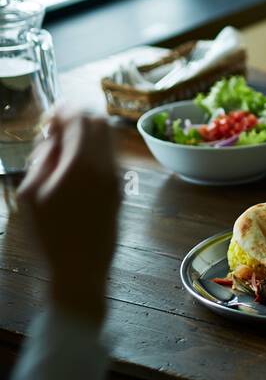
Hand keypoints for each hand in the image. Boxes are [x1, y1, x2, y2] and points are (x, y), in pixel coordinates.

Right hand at [16, 107, 119, 325]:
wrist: (82, 270)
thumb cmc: (50, 236)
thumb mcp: (31, 195)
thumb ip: (42, 158)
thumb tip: (52, 136)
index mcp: (81, 162)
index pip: (80, 116)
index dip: (63, 109)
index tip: (49, 116)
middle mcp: (105, 164)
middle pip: (99, 120)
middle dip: (78, 116)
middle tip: (56, 128)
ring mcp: (117, 176)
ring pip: (108, 136)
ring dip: (88, 132)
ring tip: (63, 147)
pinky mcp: (121, 188)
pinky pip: (110, 155)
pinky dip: (95, 149)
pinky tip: (75, 165)